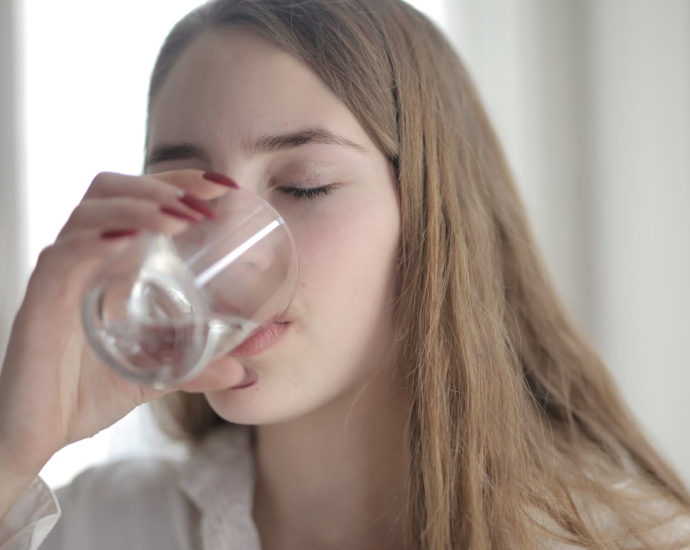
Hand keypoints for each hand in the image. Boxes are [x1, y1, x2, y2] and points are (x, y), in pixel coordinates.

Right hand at [0, 170, 245, 482]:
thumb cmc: (84, 396)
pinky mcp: (41, 301)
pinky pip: (64, 255)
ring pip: (91, 212)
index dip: (178, 183)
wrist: (33, 436)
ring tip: (182, 217)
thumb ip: (196, 370)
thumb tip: (244, 373)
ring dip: (140, 206)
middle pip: (113, 190)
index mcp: (109, 265)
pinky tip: (129, 240)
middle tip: (207, 197)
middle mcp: (84, 259)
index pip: (139, 201)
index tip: (224, 186)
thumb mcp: (154, 377)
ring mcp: (61, 276)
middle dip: (163, 184)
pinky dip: (96, 239)